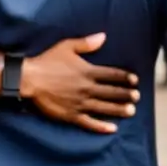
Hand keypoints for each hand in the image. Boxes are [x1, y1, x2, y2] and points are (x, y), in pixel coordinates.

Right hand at [20, 33, 138, 134]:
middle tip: (137, 97)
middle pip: (111, 92)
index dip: (125, 78)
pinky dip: (101, 126)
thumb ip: (86, 43)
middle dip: (126, 95)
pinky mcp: (71, 115)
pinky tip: (112, 129)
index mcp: (87, 71)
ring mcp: (80, 103)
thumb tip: (103, 36)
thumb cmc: (46, 61)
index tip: (135, 81)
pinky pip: (89, 123)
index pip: (112, 75)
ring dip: (119, 110)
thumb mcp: (66, 47)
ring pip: (104, 108)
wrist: (29, 80)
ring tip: (131, 111)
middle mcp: (87, 88)